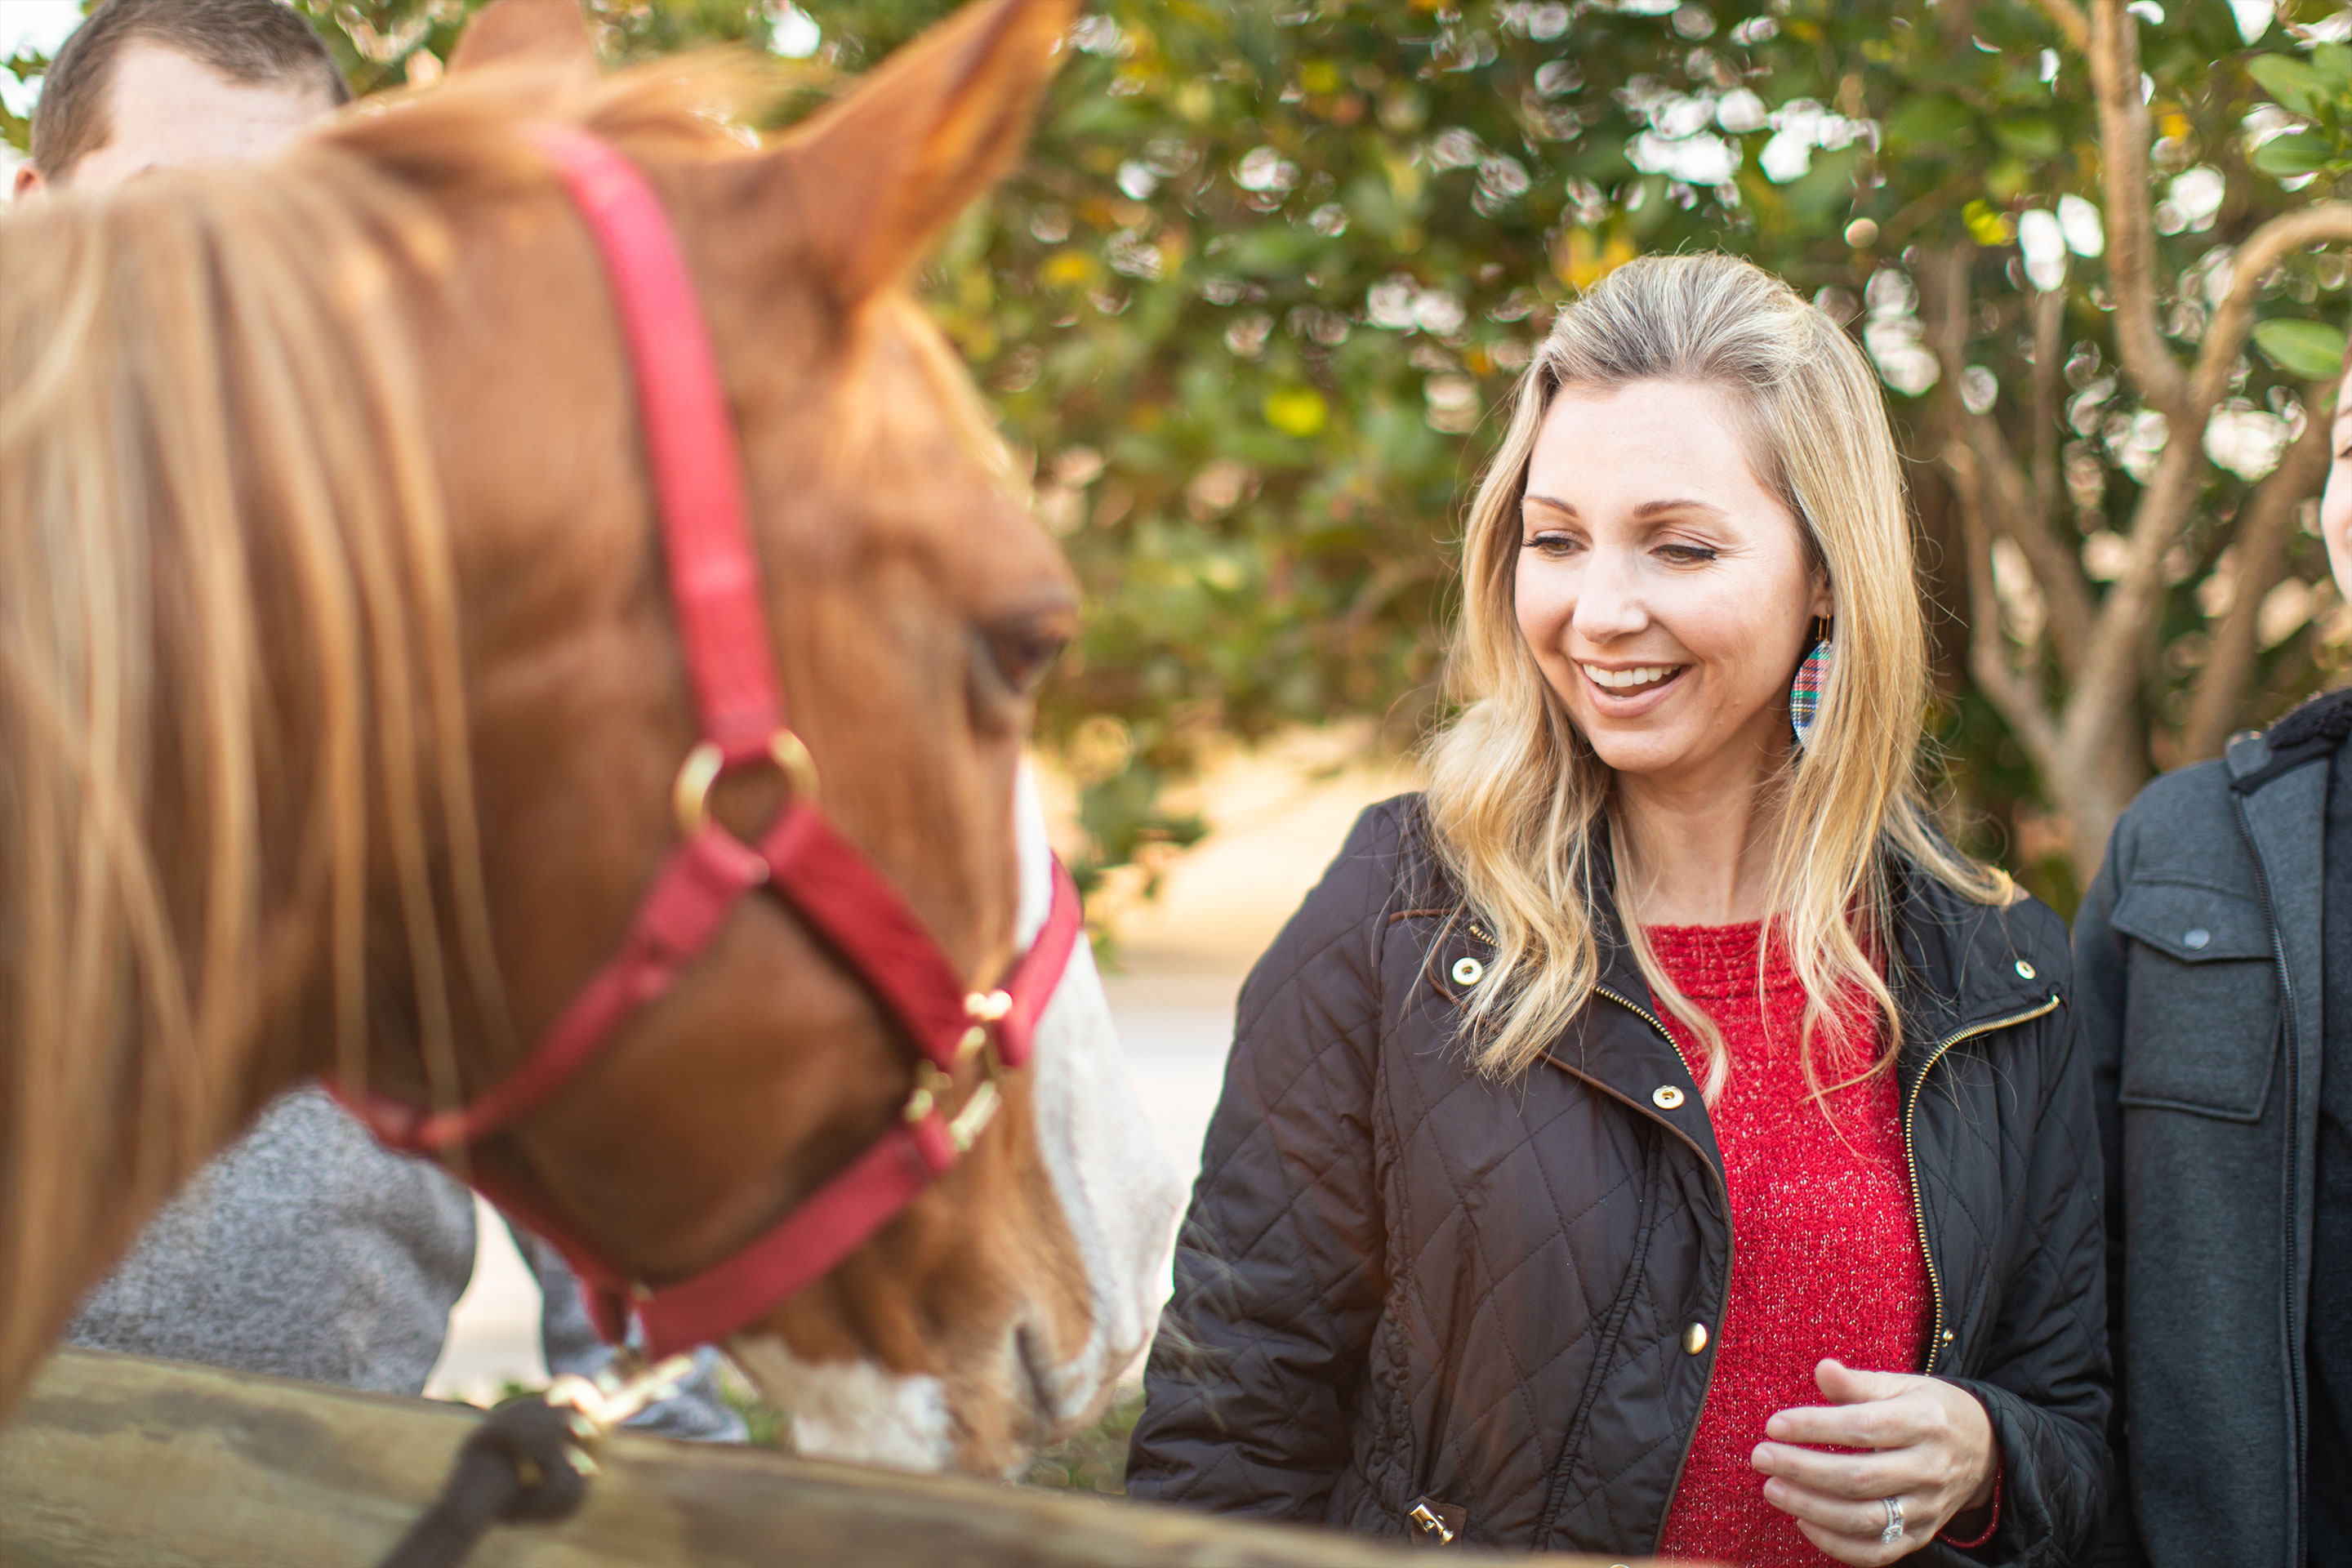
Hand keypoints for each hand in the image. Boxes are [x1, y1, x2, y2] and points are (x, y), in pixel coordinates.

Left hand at [1748, 1358, 1997, 1564]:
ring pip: (1865, 1519)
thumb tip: (1822, 1370)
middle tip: (1761, 1457)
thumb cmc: (1929, 1410)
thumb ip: (1859, 1383)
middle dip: (1804, 1470)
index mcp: (1925, 1422)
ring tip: (1772, 1488)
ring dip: (1811, 1508)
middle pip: (1860, 1478)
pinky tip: (1803, 1522)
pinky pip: (1877, 1552)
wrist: (1984, 1451)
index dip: (1815, 1427)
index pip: (1864, 1428)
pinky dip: (1836, 1544)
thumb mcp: (1903, 1385)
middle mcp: (1929, 1469)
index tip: (1775, 1425)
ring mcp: (1927, 1508)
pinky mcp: (1921, 1535)